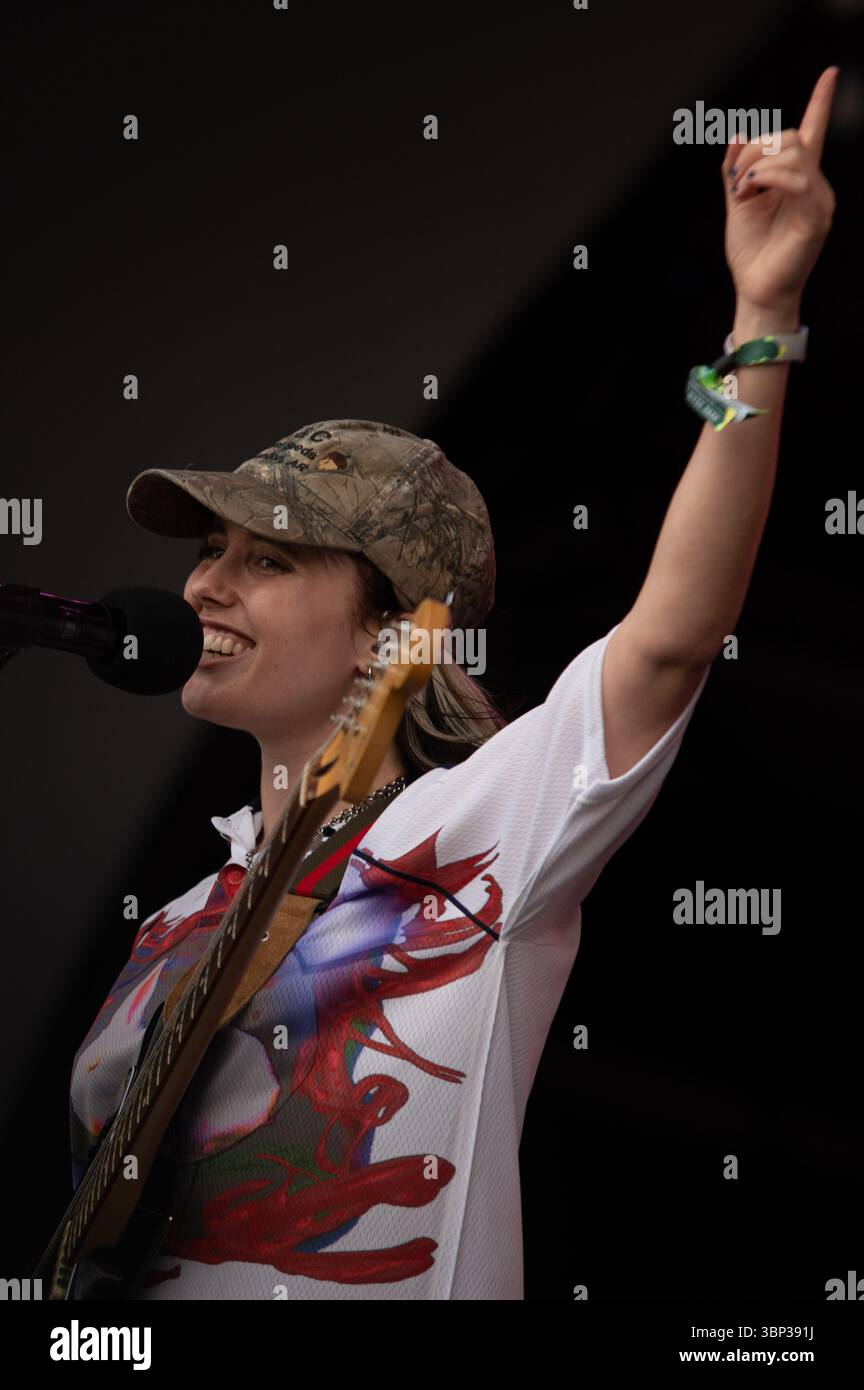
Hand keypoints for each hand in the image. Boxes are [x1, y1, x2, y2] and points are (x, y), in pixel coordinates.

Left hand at [721, 67, 837, 315]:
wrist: (756, 289)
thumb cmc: (750, 251)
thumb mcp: (737, 202)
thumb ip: (735, 169)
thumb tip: (734, 133)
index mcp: (795, 179)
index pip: (813, 133)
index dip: (822, 102)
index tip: (830, 73)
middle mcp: (812, 184)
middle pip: (791, 137)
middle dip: (756, 149)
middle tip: (736, 181)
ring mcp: (817, 199)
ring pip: (794, 152)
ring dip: (758, 164)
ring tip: (743, 191)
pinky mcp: (816, 217)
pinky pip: (799, 180)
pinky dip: (770, 177)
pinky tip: (752, 190)